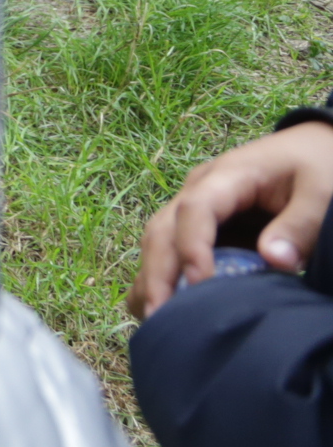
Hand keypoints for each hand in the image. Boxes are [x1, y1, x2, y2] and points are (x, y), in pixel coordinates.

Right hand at [130, 121, 332, 318]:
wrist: (313, 148)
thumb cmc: (318, 166)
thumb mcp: (320, 191)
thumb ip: (298, 225)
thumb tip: (272, 260)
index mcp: (227, 175)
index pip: (195, 209)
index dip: (192, 246)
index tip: (200, 284)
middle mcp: (199, 189)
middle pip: (162, 228)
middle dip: (157, 272)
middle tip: (159, 317)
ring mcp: (194, 205)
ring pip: (158, 240)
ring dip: (151, 277)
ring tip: (152, 319)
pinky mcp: (201, 225)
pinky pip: (170, 248)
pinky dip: (159, 275)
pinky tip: (156, 306)